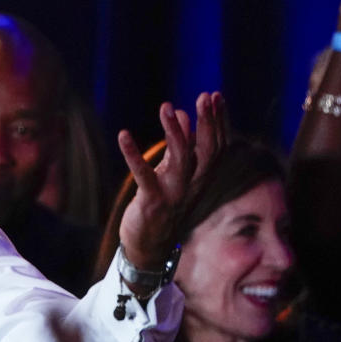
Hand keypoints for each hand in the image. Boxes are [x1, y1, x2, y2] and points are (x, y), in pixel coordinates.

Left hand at [117, 92, 225, 273]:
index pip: (217, 145)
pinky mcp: (151, 202)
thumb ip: (181, 144)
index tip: (214, 95)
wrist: (149, 246)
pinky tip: (123, 135)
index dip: (217, 120)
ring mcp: (173, 194)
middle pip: (208, 151)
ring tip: (167, 107)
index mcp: (201, 178)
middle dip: (208, 123)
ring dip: (175, 133)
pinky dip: (133, 155)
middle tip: (205, 97)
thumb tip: (182, 113)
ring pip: (181, 160)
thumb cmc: (161, 204)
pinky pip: (143, 176)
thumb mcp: (172, 171)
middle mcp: (193, 185)